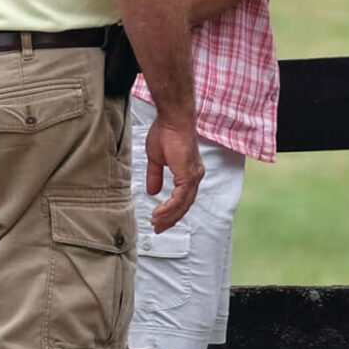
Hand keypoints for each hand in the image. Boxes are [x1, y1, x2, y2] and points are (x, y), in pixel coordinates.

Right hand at [144, 106, 204, 233]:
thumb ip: (155, 176)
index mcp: (189, 172)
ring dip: (169, 215)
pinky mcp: (189, 174)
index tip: (159, 220)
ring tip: (156, 222)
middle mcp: (195, 176)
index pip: (183, 198)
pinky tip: (160, 214)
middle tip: (159, 228)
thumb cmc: (166, 133)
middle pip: (185, 205)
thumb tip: (153, 191)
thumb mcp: (156, 160)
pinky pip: (180, 198)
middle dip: (171, 219)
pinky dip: (170, 207)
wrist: (172, 120)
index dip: (172, 211)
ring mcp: (193, 175)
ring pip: (183, 204)